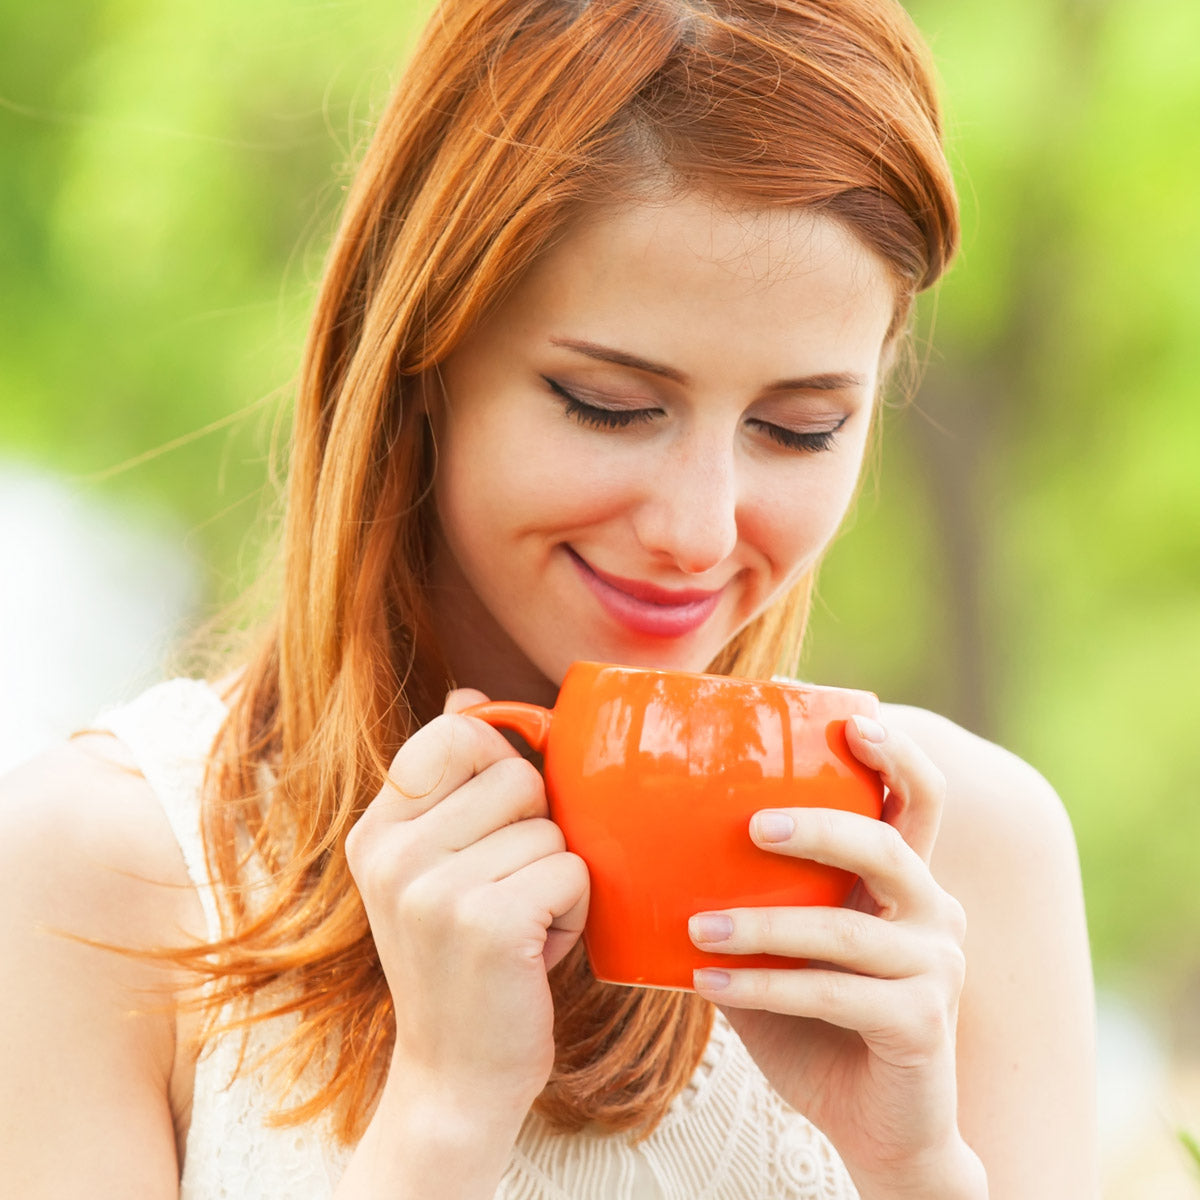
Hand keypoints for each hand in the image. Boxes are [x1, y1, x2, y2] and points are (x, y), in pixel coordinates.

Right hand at [345, 689, 588, 1113]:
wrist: (456, 1075)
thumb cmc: (462, 958)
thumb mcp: (434, 866)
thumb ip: (449, 783)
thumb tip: (469, 695)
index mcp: (377, 832)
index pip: (456, 733)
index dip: (501, 762)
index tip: (503, 813)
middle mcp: (393, 854)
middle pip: (517, 775)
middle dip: (537, 829)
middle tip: (508, 887)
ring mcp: (434, 888)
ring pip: (552, 826)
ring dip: (556, 877)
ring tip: (520, 924)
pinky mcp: (487, 922)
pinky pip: (572, 869)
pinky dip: (574, 910)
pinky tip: (538, 950)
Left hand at [689, 715, 984, 1195]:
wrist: (872, 1127)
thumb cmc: (817, 1024)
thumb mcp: (785, 948)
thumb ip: (752, 896)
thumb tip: (656, 843)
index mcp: (905, 881)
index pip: (918, 797)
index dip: (893, 751)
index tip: (848, 716)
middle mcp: (934, 911)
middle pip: (889, 842)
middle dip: (820, 824)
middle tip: (753, 826)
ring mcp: (935, 967)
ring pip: (846, 925)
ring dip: (765, 923)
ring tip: (699, 923)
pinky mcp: (921, 1022)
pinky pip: (830, 992)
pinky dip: (764, 986)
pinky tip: (707, 985)